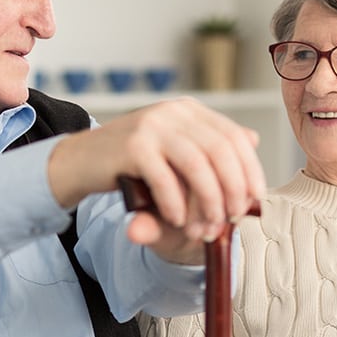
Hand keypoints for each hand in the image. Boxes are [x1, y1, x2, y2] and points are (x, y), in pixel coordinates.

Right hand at [48, 97, 264, 255]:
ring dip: (207, 200)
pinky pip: (164, 179)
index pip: (234, 136)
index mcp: (189, 110)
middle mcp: (173, 112)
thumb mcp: (175, 149)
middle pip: (221, 150)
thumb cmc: (132, 162)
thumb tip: (253, 139)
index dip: (250, 169)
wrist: (81, 161)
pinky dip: (175, 204)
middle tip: (233, 217)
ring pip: (197, 164)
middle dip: (232, 188)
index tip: (255, 198)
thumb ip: (209, 144)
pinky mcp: (131, 146)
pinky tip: (178, 221)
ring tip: (207, 225)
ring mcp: (151, 125)